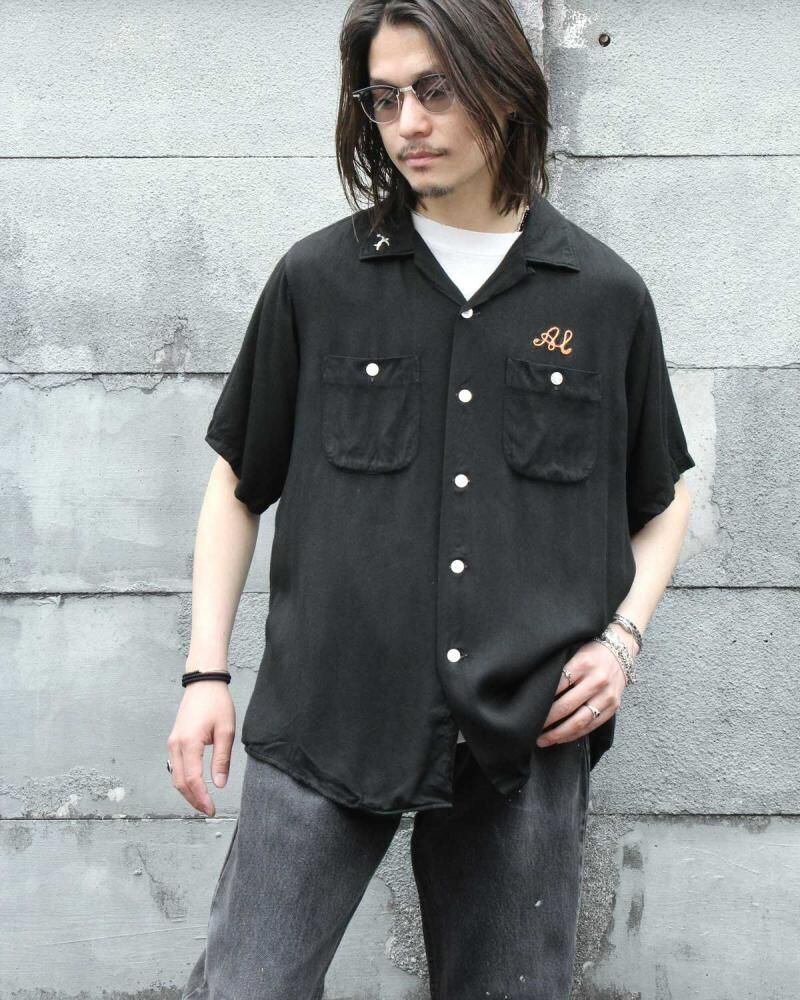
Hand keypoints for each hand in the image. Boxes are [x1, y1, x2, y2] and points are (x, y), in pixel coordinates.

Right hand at [166, 681, 235, 815]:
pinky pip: (175, 767)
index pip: (193, 779)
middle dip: (193, 800)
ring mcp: (172, 743)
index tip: (212, 809)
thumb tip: (219, 784)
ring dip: (187, 792)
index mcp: (189, 743)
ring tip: (202, 802)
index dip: (201, 797)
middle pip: (180, 782)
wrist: (203, 683)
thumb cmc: (217, 703)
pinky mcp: (173, 741)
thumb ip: (221, 759)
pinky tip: (195, 785)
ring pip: (175, 776)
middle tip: (208, 810)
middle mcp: (176, 745)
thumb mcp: (226, 731)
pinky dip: (183, 780)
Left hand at [535, 628, 633, 746]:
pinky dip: (575, 734)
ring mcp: (607, 695)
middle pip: (567, 705)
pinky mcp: (614, 707)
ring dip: (560, 734)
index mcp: (583, 663)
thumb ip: (560, 668)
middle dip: (547, 720)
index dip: (542, 699)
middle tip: (531, 728)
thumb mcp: (574, 651)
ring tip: (544, 740)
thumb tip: (535, 686)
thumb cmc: (591, 651)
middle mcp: (597, 680)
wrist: (621, 650)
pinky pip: (592, 725)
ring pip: (580, 721)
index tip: (528, 709)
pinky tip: (561, 738)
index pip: (558, 685)